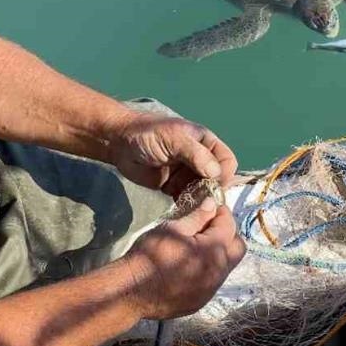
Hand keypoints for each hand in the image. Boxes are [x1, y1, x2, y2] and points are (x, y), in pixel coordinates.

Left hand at [108, 113, 238, 196]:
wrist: (118, 143)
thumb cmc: (148, 133)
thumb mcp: (174, 138)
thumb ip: (195, 154)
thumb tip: (216, 173)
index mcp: (205, 142)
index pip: (226, 160)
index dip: (225, 174)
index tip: (215, 186)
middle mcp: (199, 158)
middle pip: (216, 179)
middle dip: (212, 191)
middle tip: (203, 203)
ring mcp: (186, 173)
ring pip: (203, 191)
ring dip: (200, 201)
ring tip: (192, 209)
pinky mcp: (173, 186)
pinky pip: (187, 198)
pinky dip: (187, 206)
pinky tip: (183, 211)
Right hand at [121, 199, 245, 318]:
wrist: (131, 291)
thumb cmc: (150, 255)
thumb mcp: (172, 229)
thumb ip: (197, 216)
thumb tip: (212, 204)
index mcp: (214, 251)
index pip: (230, 226)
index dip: (221, 213)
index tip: (211, 208)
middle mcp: (219, 273)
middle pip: (237, 248)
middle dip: (228, 234)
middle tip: (207, 227)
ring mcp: (210, 290)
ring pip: (226, 267)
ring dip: (218, 253)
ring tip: (196, 247)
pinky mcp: (201, 302)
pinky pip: (212, 282)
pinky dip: (207, 270)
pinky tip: (187, 266)